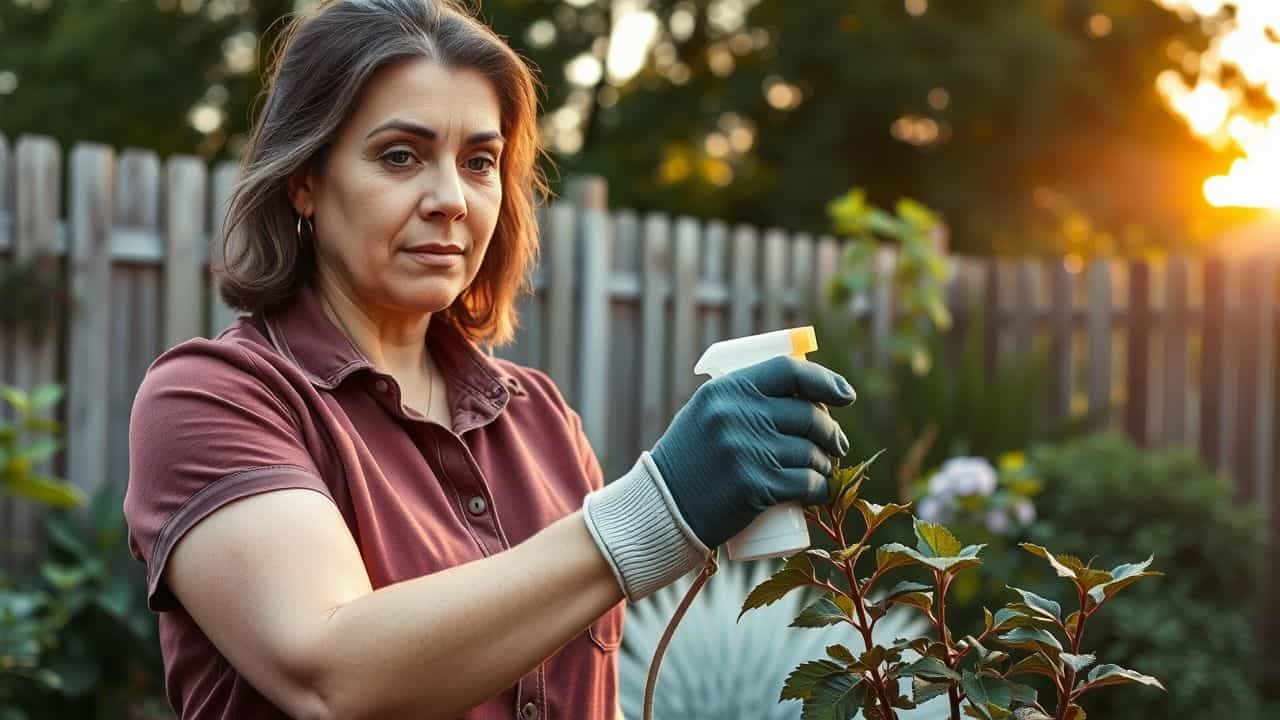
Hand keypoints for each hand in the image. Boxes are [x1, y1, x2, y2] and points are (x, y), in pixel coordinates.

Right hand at [649, 356, 855, 548]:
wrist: (662, 508)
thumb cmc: (689, 461)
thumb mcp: (704, 415)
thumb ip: (740, 399)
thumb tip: (799, 392)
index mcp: (726, 390)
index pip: (789, 371)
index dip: (825, 381)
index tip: (845, 395)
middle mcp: (737, 414)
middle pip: (808, 415)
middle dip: (831, 432)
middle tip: (836, 445)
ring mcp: (747, 450)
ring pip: (811, 452)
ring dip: (826, 464)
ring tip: (822, 470)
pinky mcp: (755, 486)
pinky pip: (806, 483)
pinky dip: (820, 489)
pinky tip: (820, 491)